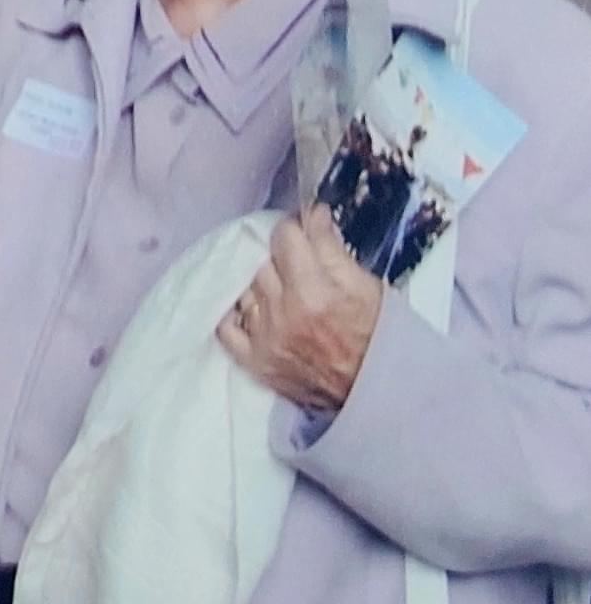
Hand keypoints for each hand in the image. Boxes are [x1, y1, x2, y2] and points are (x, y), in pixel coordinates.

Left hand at [219, 205, 382, 412]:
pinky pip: (226, 325)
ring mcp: (264, 337)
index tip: (300, 230)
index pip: (284, 238)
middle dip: (277, 255)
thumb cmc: (376, 335)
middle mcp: (283, 313)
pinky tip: (252, 307)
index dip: (293, 228)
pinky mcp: (253, 360)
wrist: (372, 389)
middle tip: (294, 261)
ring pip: (244, 289)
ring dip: (258, 283)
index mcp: (314, 292)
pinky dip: (236, 312)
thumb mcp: (366, 286)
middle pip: (261, 261)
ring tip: (280, 288)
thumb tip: (312, 214)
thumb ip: (332, 248)